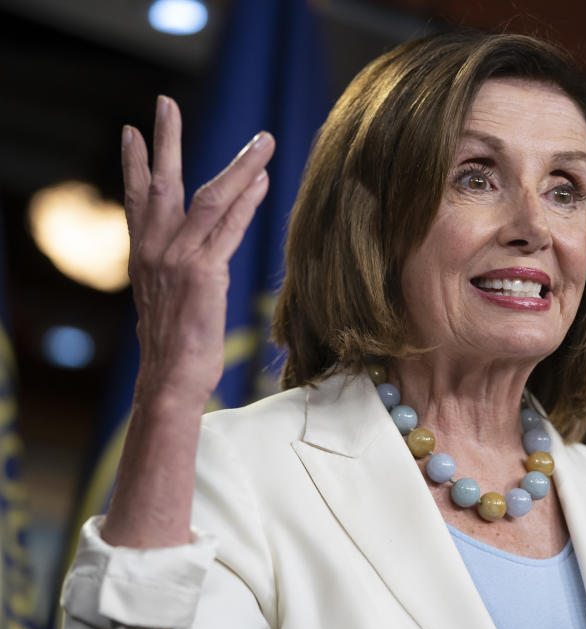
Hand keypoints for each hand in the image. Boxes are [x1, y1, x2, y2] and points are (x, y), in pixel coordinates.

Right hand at [102, 96, 274, 546]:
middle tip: (164, 102)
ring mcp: (178, 259)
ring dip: (238, 165)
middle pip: (162, 183)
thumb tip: (201, 254)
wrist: (170, 379)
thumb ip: (180, 269)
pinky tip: (264, 180)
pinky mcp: (204, 273)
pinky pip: (229, 228)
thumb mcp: (170, 299)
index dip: (133, 164)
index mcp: (145, 255)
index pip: (137, 199)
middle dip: (165, 140)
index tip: (131, 131)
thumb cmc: (176, 345)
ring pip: (209, 198)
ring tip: (260, 139)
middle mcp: (156, 250)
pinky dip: (248, 202)